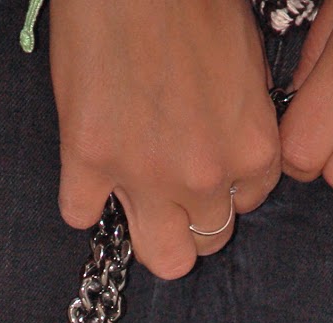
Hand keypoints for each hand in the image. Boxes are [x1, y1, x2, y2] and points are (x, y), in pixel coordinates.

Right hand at [50, 0, 280, 278]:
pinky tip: (86, 169)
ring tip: (138, 197)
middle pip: (210, 239)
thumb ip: (242, 115)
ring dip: (151, 231)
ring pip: (162, 255)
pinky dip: (81, 196)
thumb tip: (230, 133)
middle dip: (194, 217)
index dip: (228, 184)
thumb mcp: (245, 56)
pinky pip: (80, 214)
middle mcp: (204, 174)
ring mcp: (145, 175)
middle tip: (174, 183)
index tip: (210, 162)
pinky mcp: (87, 163)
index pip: (250, 202)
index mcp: (252, 148)